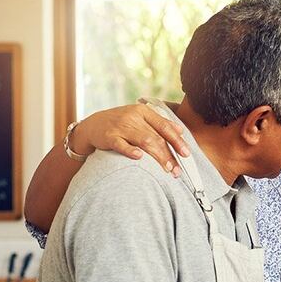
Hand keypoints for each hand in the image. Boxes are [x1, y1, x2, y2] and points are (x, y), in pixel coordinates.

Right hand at [73, 104, 190, 177]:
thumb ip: (160, 123)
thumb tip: (180, 130)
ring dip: (157, 156)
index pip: (164, 126)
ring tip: (167, 169)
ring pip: (143, 141)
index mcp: (144, 112)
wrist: (94, 125)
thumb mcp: (140, 117)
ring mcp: (121, 126)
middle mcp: (133, 117)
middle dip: (169, 154)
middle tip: (178, 169)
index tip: (186, 154)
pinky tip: (139, 158)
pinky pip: (121, 144)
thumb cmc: (121, 123)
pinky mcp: (109, 136)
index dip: (177, 140)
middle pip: (156, 137)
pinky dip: (130, 150)